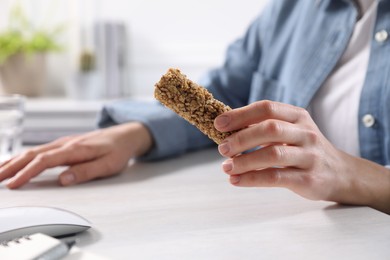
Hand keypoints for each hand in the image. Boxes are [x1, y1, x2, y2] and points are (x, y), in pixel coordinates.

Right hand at [0, 122, 152, 188]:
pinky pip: (38, 150)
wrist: (125, 135)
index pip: (45, 161)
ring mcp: (63, 143)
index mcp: (75, 149)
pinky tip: (14, 163)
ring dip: (13, 161)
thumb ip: (86, 172)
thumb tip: (63, 180)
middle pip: (32, 154)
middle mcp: (65, 144)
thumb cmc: (118, 151)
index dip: (27, 173)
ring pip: (32, 151)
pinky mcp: (63, 145)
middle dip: (10, 166)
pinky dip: (22, 157)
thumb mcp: (108, 165)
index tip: (14, 184)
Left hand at [214, 100, 389, 212]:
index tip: (219, 124)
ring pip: (272, 154)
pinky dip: (252, 179)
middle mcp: (305, 133)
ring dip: (244, 161)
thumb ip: (265, 128)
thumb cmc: (305, 149)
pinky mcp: (309, 179)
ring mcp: (309, 156)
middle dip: (241, 138)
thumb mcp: (291, 131)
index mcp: (297, 116)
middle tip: (222, 148)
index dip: (240, 115)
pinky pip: (276, 177)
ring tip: (226, 167)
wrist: (341, 174)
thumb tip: (226, 130)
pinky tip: (236, 180)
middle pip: (269, 128)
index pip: (266, 108)